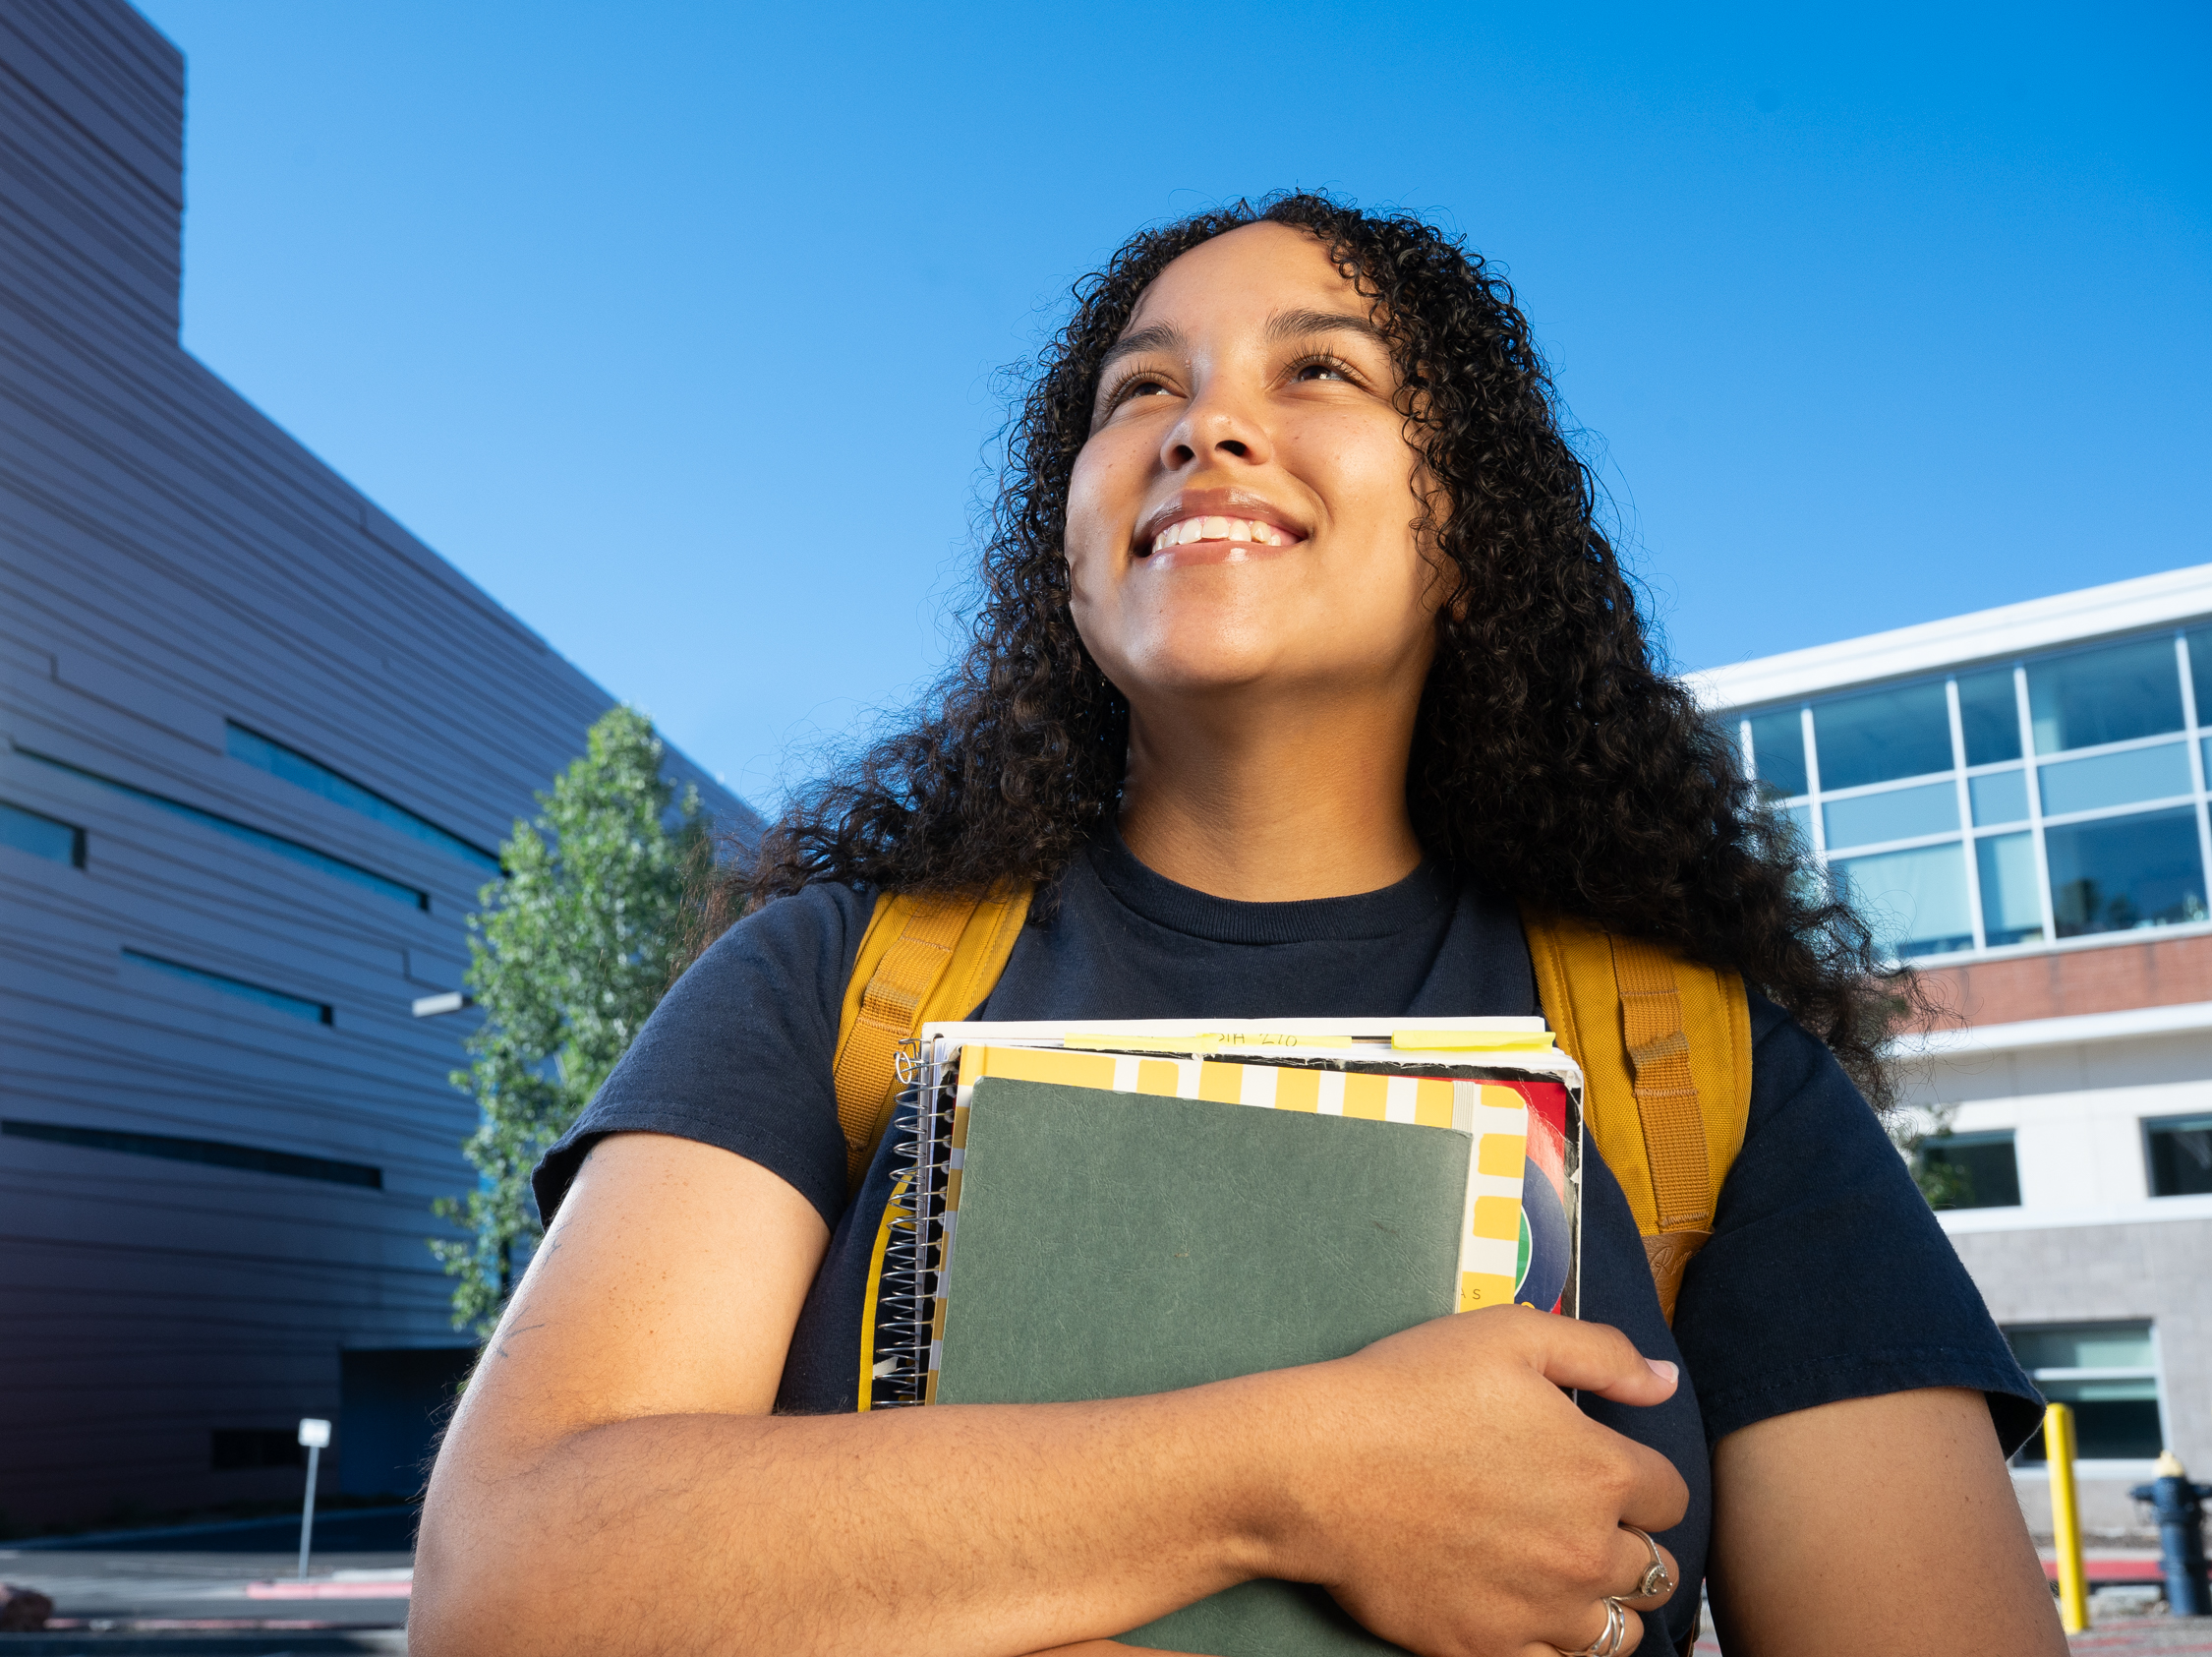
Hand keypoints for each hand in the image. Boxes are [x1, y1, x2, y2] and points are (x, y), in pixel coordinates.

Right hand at [1255, 1304, 1686, 1656]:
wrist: (1317, 1467)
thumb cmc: (1407, 1391)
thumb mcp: (1509, 1336)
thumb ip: (1602, 1355)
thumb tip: (1665, 1382)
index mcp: (1600, 1473)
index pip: (1671, 1497)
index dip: (1641, 1480)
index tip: (1604, 1471)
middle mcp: (1584, 1553)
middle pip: (1656, 1572)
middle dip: (1631, 1545)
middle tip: (1582, 1523)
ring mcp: (1537, 1611)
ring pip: (1619, 1633)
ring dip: (1602, 1603)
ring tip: (1560, 1574)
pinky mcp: (1486, 1648)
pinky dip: (1550, 1643)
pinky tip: (1524, 1609)